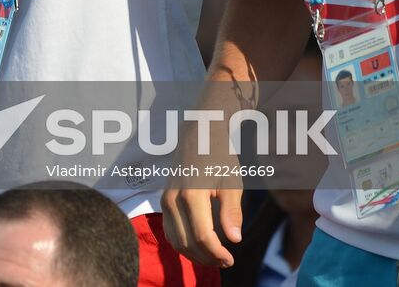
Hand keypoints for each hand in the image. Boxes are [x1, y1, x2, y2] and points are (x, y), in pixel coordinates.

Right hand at [161, 116, 242, 268]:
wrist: (198, 136)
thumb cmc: (219, 157)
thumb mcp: (231, 182)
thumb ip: (232, 212)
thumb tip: (235, 239)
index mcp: (191, 194)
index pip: (202, 236)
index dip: (217, 253)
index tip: (231, 259)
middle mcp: (173, 199)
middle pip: (188, 242)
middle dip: (207, 258)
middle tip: (226, 261)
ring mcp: (165, 201)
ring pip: (176, 240)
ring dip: (195, 255)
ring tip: (214, 258)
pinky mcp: (163, 201)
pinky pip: (169, 232)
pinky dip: (183, 245)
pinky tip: (199, 248)